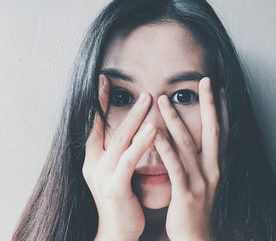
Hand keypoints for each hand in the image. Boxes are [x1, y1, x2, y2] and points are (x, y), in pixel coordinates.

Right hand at [83, 74, 155, 240]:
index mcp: (93, 159)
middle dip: (125, 105)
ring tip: (148, 97)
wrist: (117, 231)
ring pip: (120, 140)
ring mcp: (103, 175)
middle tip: (137, 84)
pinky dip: (141, 143)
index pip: (95, 124)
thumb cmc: (122, 199)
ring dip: (134, 117)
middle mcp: (94, 164)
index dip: (99, 102)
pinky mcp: (115, 186)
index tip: (104, 80)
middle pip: (110, 128)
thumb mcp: (115, 172)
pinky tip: (153, 128)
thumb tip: (131, 129)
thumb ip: (120, 151)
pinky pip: (130, 160)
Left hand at [154, 77, 221, 240]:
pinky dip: (165, 148)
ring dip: (176, 119)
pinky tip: (156, 131)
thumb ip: (200, 160)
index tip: (218, 88)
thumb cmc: (196, 207)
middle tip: (204, 81)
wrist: (197, 237)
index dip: (222, 108)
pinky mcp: (186, 193)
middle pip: (212, 130)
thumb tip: (194, 140)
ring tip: (164, 99)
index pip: (221, 131)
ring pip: (188, 144)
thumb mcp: (204, 181)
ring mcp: (201, 181)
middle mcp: (213, 169)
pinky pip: (175, 166)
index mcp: (217, 165)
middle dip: (209, 104)